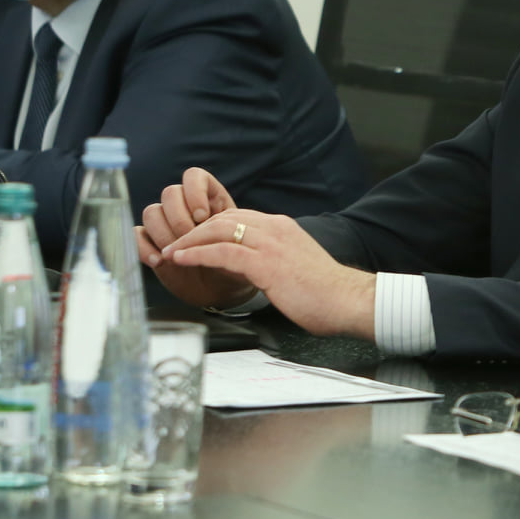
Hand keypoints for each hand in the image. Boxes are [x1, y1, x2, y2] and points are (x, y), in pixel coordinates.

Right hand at [137, 169, 247, 308]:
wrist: (220, 290)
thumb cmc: (233, 264)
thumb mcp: (238, 246)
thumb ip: (227, 233)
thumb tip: (210, 227)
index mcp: (208, 199)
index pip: (193, 176)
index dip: (194, 192)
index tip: (202, 216)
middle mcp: (184, 206)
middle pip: (170, 193)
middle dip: (179, 218)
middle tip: (190, 239)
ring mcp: (165, 223)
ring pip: (151, 211)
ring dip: (163, 233)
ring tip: (177, 255)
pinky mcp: (150, 242)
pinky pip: (136, 234)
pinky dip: (144, 247)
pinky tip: (159, 262)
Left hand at [162, 211, 375, 339]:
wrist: (348, 301)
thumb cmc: (325, 293)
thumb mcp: (295, 266)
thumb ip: (273, 260)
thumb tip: (252, 269)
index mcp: (282, 228)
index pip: (238, 217)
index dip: (210, 227)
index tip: (193, 241)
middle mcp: (275, 228)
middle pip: (224, 218)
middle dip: (194, 230)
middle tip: (174, 245)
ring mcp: (271, 243)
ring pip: (219, 230)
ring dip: (189, 240)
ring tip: (171, 252)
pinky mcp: (266, 263)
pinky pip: (223, 251)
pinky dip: (198, 253)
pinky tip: (183, 259)